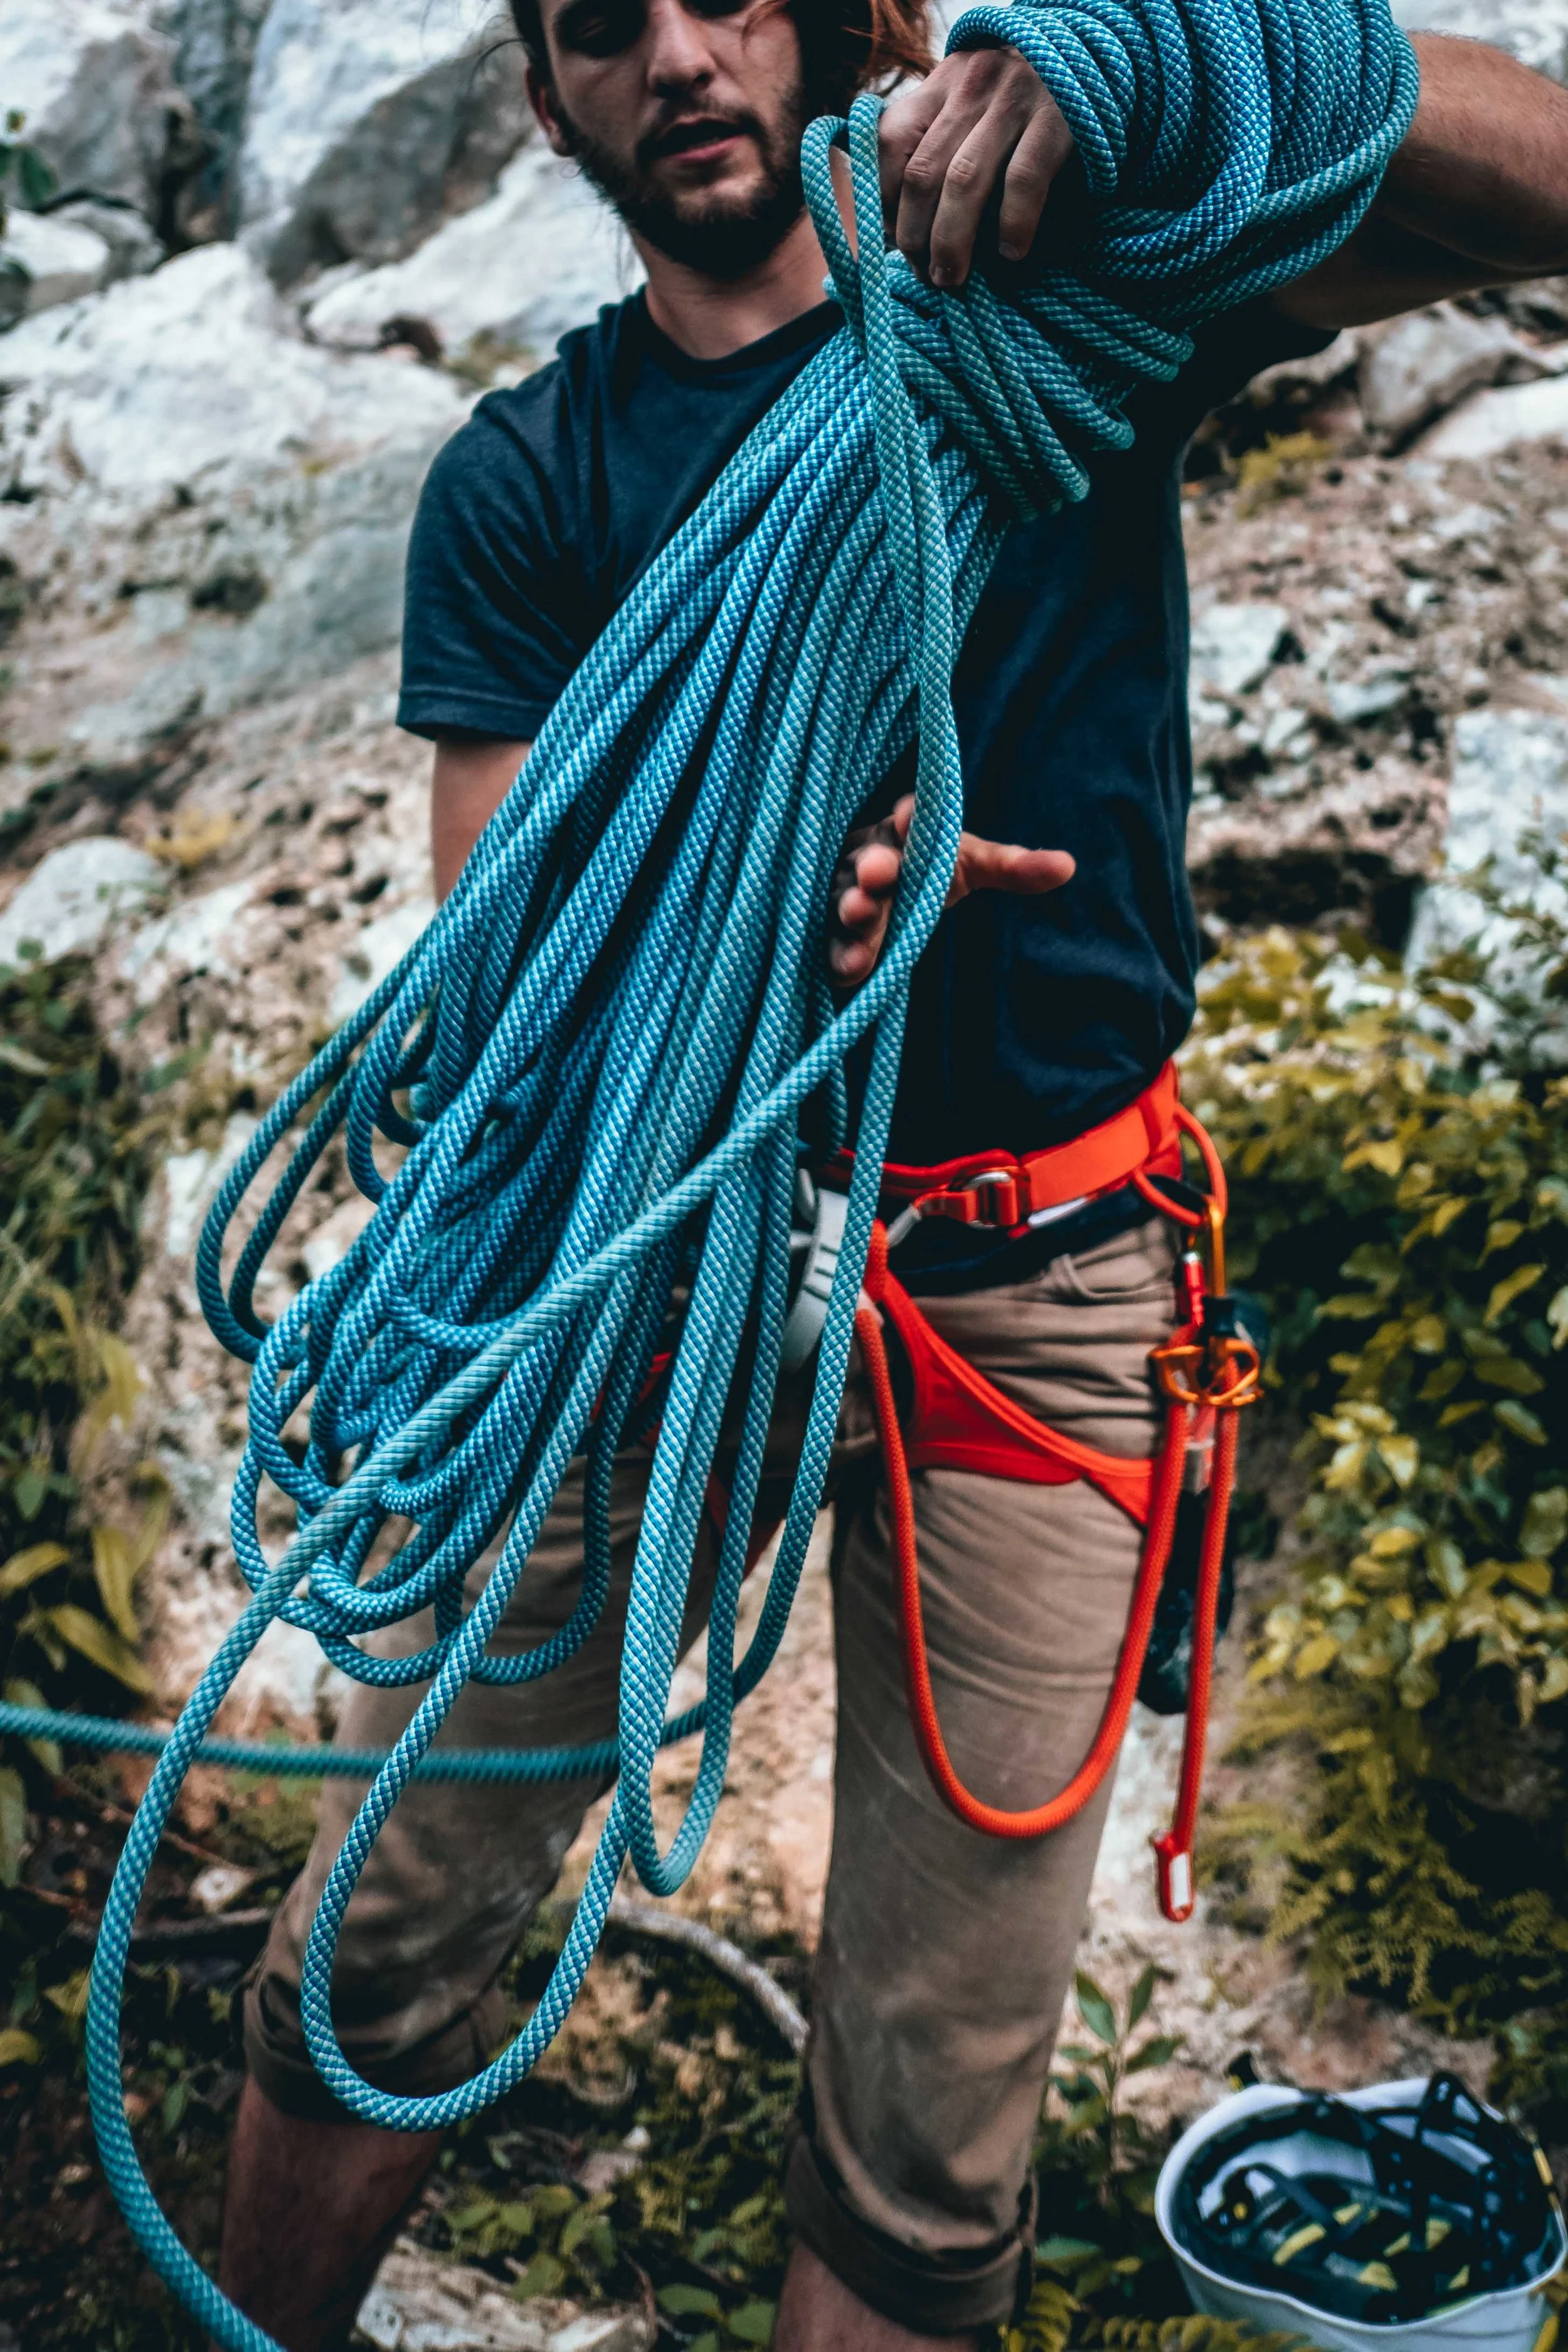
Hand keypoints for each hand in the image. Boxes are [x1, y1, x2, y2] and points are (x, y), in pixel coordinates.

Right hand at [827, 793, 1074, 987]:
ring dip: (851, 912)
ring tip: (858, 917)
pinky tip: (851, 971)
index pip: (906, 817)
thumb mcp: (970, 866)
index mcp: (903, 831)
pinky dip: (841, 956)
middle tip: (879, 873)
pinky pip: (831, 944)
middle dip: (873, 867)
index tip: (910, 815)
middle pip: (868, 860)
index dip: (908, 816)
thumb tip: (1068, 866)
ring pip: (843, 901)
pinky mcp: (829, 934)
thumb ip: (1013, 867)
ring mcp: (841, 895)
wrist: (878, 900)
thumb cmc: (927, 872)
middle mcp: (867, 857)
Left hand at [877, 46, 1074, 287]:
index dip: (886, 204)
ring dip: (953, 240)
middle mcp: (972, 84)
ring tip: (954, 279)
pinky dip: (1013, 223)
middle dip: (917, 237)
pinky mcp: (1057, 118)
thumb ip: (935, 147)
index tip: (898, 245)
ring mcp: (1014, 97)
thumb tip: (899, 226)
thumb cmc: (1025, 108)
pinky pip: (1023, 180)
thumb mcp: (971, 109)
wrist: (1098, 62)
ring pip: (964, 179)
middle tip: (927, 277)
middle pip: (924, 172)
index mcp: (941, 84)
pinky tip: (1011, 253)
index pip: (889, 144)